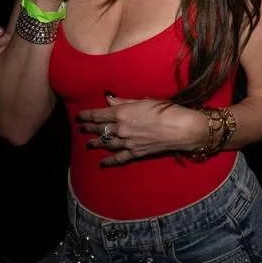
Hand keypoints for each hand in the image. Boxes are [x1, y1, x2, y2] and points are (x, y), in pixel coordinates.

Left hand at [78, 96, 204, 166]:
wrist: (181, 129)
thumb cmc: (166, 110)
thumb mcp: (144, 101)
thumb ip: (124, 102)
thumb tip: (109, 100)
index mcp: (122, 113)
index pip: (98, 115)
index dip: (87, 115)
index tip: (80, 116)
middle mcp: (121, 129)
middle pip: (100, 129)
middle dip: (90, 128)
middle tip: (82, 127)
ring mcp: (127, 143)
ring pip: (106, 143)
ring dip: (96, 143)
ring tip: (89, 143)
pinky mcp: (135, 153)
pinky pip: (118, 158)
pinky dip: (109, 161)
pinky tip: (102, 162)